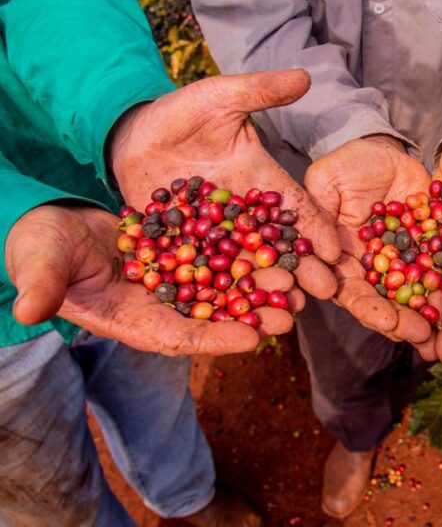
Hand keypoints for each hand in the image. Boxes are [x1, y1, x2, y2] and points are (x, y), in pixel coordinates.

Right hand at [5, 205, 304, 354]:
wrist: (54, 218)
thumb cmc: (42, 245)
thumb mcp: (41, 261)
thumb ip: (42, 283)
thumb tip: (28, 309)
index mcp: (132, 320)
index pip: (178, 338)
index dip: (214, 340)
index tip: (251, 339)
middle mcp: (163, 305)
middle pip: (214, 316)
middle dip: (253, 315)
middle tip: (291, 312)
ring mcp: (178, 280)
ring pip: (226, 286)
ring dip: (260, 285)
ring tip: (296, 281)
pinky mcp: (187, 251)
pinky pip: (223, 254)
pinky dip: (248, 252)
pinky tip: (278, 246)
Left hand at [109, 69, 339, 299]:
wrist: (131, 136)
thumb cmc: (179, 114)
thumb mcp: (219, 97)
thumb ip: (259, 91)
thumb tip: (305, 76)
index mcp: (263, 182)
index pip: (296, 207)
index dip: (318, 228)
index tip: (339, 251)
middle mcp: (245, 215)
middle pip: (279, 245)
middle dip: (303, 268)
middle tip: (324, 293)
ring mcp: (217, 236)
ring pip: (248, 267)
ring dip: (267, 290)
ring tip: (286, 314)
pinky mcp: (187, 249)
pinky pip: (204, 274)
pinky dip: (219, 296)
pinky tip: (233, 317)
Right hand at [304, 136, 434, 345]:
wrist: (387, 153)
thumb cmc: (348, 165)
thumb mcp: (327, 180)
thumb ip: (320, 212)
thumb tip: (329, 255)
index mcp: (344, 262)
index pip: (352, 292)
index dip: (368, 309)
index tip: (386, 321)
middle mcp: (375, 270)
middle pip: (387, 302)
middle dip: (402, 320)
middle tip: (419, 334)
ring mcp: (405, 263)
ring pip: (416, 294)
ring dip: (429, 313)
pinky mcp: (431, 251)